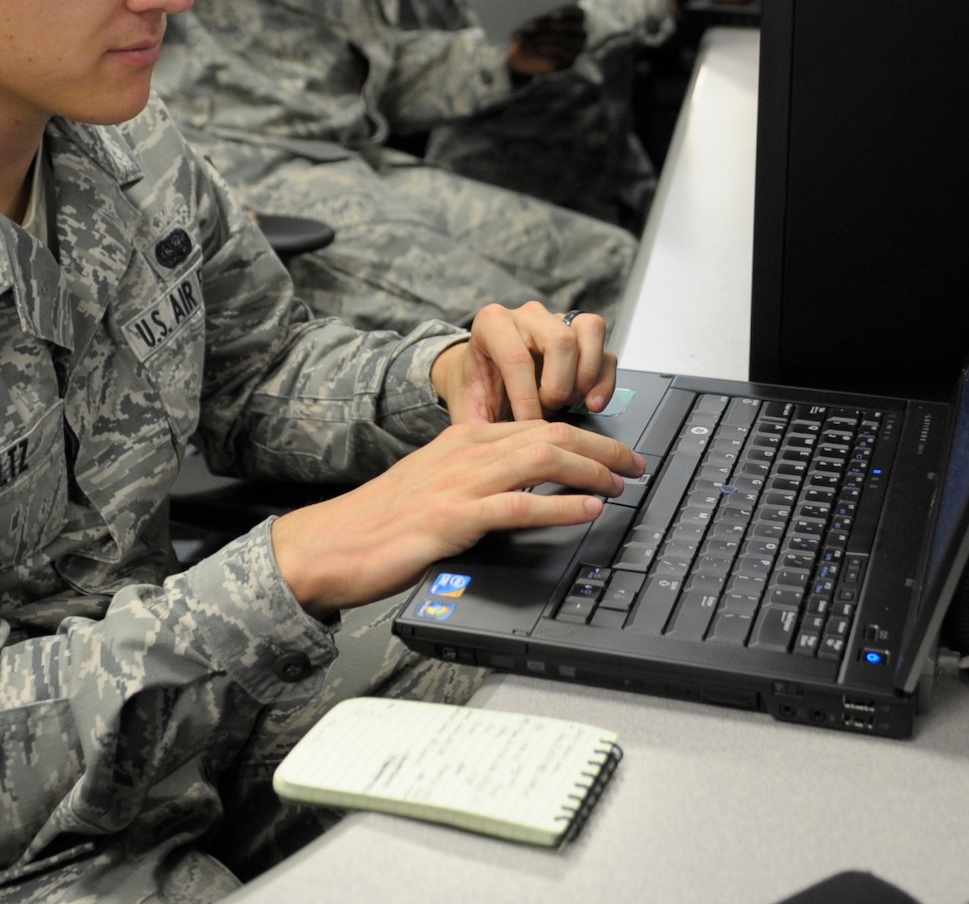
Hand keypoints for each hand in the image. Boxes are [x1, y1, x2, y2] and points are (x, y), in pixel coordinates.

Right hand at [270, 418, 640, 612]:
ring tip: (622, 482)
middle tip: (636, 463)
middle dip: (603, 447)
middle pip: (551, 434)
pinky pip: (518, 506)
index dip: (588, 436)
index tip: (617, 452)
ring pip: (541, 460)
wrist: (331, 544)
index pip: (539, 424)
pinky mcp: (453, 519)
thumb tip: (526, 483)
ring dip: (591, 470)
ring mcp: (460, 484)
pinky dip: (560, 506)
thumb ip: (476, 474)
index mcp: (464, 438)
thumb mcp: (434, 481)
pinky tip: (587, 510)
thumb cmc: (381, 520)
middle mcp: (466, 452)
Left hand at [430, 301, 615, 423]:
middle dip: (558, 386)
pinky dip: (604, 381)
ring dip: (586, 377)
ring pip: (590, 331)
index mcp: (491, 324)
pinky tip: (591, 403)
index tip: (528, 425)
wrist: (482, 377)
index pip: (517, 357)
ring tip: (570, 403)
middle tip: (547, 411)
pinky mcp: (582, 336)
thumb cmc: (476, 391)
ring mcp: (558, 321)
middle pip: (561, 340)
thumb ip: (477, 427)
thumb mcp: (467, 409)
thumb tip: (501, 449)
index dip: (526, 398)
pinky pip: (606, 351)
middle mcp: (527, 315)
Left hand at [507, 5, 585, 76]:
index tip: (553, 15)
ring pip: (563, 42)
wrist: (525, 53)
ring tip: (526, 38)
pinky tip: (531, 47)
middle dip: (547, 26)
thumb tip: (528, 23)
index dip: (567, 13)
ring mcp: (577, 47)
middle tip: (530, 26)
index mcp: (576, 16)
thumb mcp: (530, 22)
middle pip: (568, 28)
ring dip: (542, 39)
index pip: (577, 13)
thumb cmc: (531, 30)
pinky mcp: (569, 60)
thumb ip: (533, 19)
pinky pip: (559, 55)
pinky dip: (543, 50)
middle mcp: (580, 32)